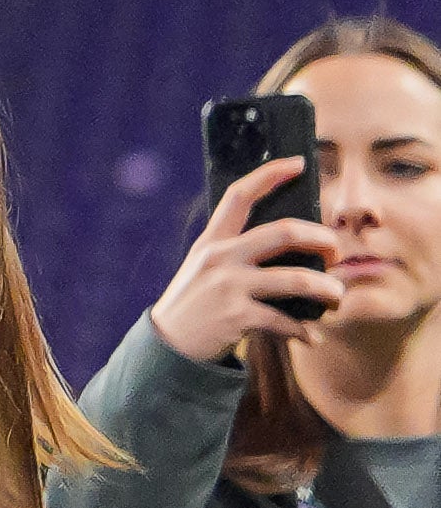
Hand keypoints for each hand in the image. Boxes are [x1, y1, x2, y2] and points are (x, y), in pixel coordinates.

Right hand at [149, 155, 337, 363]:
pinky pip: (285, 320)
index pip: (240, 195)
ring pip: (295, 279)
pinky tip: (312, 337)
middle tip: (336, 251)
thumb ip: (238, 252)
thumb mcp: (206, 268)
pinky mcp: (237, 316)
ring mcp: (228, 286)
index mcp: (212, 240)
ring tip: (337, 296)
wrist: (169, 344)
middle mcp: (219, 257)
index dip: (270, 175)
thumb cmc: (197, 302)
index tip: (298, 163)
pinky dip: (304, 332)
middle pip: (282, 232)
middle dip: (321, 239)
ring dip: (327, 289)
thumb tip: (291, 244)